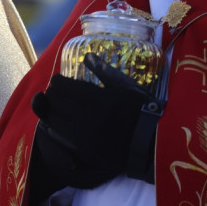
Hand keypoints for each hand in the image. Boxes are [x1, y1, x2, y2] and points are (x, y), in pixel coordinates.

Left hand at [29, 53, 162, 203]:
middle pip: (54, 101)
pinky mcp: (82, 150)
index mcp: (95, 99)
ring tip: (62, 108)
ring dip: (53, 111)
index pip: (60, 86)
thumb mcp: (125, 85)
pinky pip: (57, 137)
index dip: (58, 81)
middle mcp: (84, 117)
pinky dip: (55, 128)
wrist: (154, 142)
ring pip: (52, 118)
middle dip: (55, 95)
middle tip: (61, 93)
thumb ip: (103, 71)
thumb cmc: (141, 109)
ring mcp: (81, 136)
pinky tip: (61, 124)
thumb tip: (87, 55)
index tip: (62, 81)